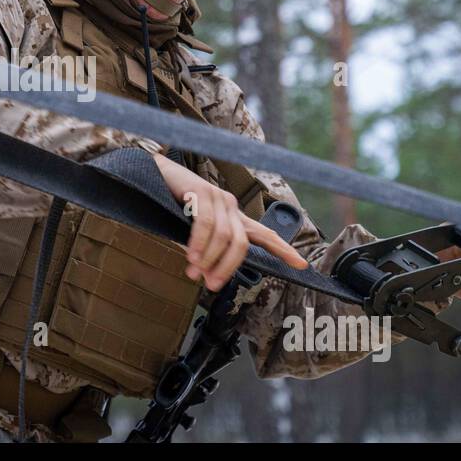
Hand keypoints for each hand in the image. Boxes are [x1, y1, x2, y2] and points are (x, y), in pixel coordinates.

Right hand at [153, 153, 307, 291]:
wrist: (157, 176)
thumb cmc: (176, 205)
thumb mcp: (196, 232)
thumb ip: (208, 251)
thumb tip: (207, 275)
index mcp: (234, 218)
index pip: (265, 235)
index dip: (284, 250)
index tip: (302, 265)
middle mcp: (231, 207)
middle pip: (241, 244)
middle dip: (227, 268)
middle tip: (212, 284)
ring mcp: (217, 198)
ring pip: (223, 236)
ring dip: (209, 259)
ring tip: (195, 273)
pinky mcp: (201, 192)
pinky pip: (205, 224)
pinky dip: (199, 244)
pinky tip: (192, 257)